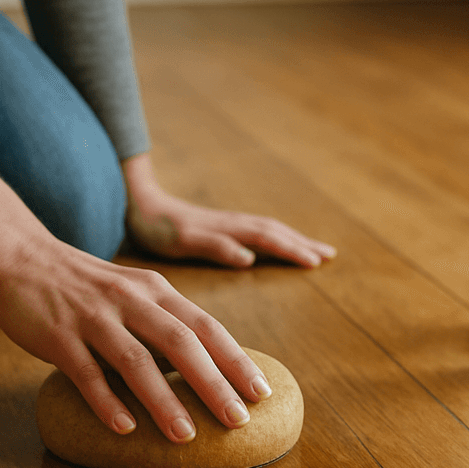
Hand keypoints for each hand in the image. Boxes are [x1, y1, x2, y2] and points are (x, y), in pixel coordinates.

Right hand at [0, 110, 270, 442]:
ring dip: (164, 401)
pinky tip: (124, 429)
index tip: (261, 392)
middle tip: (237, 421)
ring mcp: (92, 317)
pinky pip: (85, 373)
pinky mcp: (57, 335)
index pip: (204, 326)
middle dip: (213, 383)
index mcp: (153, 289)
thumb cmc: (82, 284)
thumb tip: (203, 367)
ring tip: (186, 436)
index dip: (234, 359)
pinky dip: (106, 401)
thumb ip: (163, 321)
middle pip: (180, 343)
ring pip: (135, 361)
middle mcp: (129, 299)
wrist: (18, 256)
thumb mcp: (131, 292)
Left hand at [122, 153, 336, 268]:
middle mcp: (232, 224)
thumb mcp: (183, 241)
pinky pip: (258, 231)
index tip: (316, 262)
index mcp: (228, 229)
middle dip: (303, 243)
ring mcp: (227, 224)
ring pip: (269, 229)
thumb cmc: (158, 228)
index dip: (293, 250)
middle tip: (329, 256)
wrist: (138, 204)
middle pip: (276, 231)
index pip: (269, 239)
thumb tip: (250, 258)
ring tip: (315, 249)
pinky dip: (276, 237)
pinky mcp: (220, 227)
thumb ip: (215, 247)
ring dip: (294, 239)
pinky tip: (277, 244)